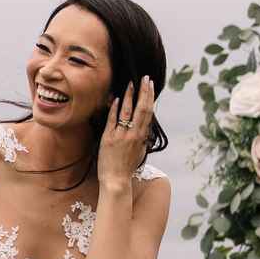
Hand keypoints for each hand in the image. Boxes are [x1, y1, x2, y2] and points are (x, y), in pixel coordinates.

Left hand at [97, 76, 153, 191]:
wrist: (116, 180)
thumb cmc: (127, 167)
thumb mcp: (140, 152)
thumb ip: (143, 139)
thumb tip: (146, 128)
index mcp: (142, 137)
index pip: (148, 113)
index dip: (149, 97)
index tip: (150, 85)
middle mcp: (133, 134)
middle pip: (141, 109)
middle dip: (143, 92)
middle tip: (144, 78)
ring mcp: (121, 135)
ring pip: (126, 112)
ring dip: (129, 96)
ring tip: (130, 84)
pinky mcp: (108, 138)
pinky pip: (112, 120)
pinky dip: (114, 109)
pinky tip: (115, 99)